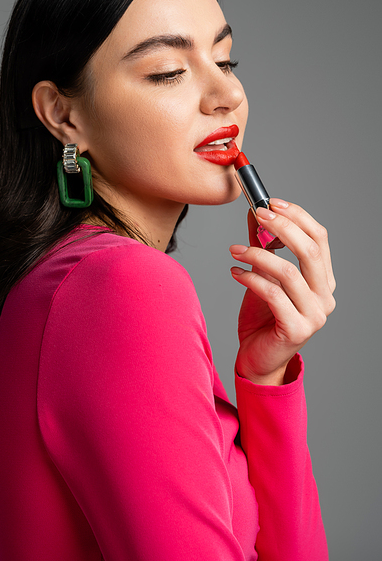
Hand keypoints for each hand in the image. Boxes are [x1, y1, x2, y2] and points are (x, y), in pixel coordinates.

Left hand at [229, 199, 335, 385]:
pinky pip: (272, 294)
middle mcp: (325, 297)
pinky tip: (235, 273)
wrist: (258, 358)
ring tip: (235, 250)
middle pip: (311, 251)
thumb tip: (254, 212)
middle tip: (257, 214)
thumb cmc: (263, 318)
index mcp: (323, 280)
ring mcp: (314, 315)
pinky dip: (251, 278)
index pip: (320, 238)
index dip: (297, 216)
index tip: (271, 202)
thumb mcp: (264, 275)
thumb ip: (263, 246)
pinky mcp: (296, 329)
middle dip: (282, 227)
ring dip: (257, 254)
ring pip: (288, 272)